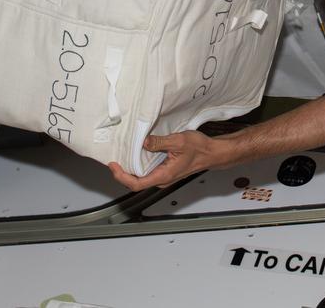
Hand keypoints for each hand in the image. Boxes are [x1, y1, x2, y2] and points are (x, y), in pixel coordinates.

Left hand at [107, 130, 227, 190]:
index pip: (136, 183)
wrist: (212, 153)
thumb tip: (144, 142)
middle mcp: (162, 179)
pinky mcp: (165, 171)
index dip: (121, 176)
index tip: (113, 166)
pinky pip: (147, 172)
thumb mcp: (178, 141)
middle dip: (122, 174)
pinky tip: (136, 155)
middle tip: (113, 161)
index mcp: (164, 175)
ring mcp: (163, 176)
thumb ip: (159, 142)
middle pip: (136, 183)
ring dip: (130, 170)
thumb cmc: (199, 150)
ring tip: (121, 158)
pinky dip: (138, 165)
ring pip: (141, 178)